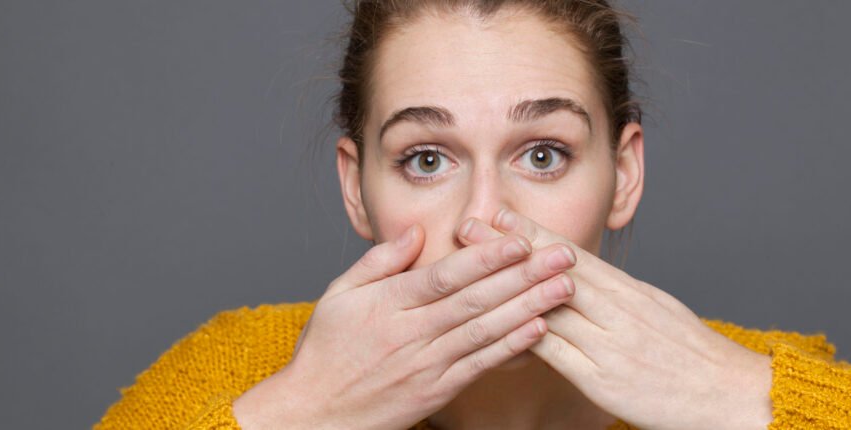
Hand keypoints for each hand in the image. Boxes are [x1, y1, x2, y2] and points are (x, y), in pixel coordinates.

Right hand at [233, 223, 578, 429]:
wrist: (315, 415)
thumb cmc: (325, 351)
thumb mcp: (338, 295)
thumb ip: (379, 261)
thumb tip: (417, 232)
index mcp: (387, 304)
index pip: (444, 276)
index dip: (486, 257)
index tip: (520, 239)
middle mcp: (410, 333)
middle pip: (475, 299)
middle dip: (524, 274)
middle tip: (564, 255)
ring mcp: (426, 365)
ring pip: (485, 331)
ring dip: (529, 307)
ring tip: (564, 288)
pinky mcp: (437, 391)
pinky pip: (480, 366)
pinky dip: (511, 348)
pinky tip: (539, 330)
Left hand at [456, 209, 773, 429]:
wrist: (732, 394)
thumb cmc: (691, 353)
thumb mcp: (656, 308)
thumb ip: (616, 293)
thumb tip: (579, 275)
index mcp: (630, 291)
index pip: (574, 253)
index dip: (533, 232)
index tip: (500, 213)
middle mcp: (618, 311)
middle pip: (554, 271)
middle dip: (508, 247)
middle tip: (469, 225)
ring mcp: (609, 344)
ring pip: (548, 306)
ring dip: (505, 285)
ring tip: (469, 269)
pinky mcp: (603, 380)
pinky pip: (553, 355)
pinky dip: (521, 337)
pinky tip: (492, 328)